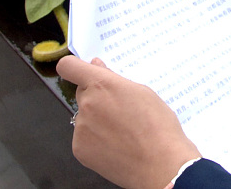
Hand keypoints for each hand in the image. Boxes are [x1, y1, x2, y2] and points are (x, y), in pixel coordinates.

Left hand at [57, 56, 199, 188]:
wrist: (161, 165)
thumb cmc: (158, 127)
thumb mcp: (142, 93)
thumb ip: (114, 80)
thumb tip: (96, 68)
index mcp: (101, 85)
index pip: (69, 67)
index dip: (73, 67)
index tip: (81, 70)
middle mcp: (87, 104)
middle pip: (82, 93)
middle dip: (97, 97)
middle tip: (119, 108)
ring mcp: (81, 128)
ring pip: (85, 117)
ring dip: (98, 120)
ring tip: (123, 132)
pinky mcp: (80, 149)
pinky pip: (84, 137)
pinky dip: (96, 140)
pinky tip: (116, 145)